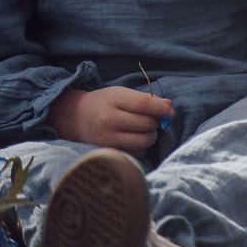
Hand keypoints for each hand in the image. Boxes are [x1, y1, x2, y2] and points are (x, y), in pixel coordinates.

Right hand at [48, 86, 171, 151]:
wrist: (77, 118)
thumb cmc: (104, 102)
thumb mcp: (122, 93)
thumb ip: (145, 99)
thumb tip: (169, 106)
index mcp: (114, 100)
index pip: (143, 104)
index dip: (160, 108)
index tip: (169, 111)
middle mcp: (110, 120)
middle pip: (146, 124)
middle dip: (156, 122)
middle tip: (153, 119)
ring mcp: (108, 139)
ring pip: (143, 141)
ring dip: (151, 136)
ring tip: (144, 129)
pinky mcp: (109, 153)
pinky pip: (136, 153)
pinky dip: (141, 147)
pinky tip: (135, 139)